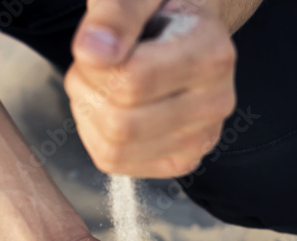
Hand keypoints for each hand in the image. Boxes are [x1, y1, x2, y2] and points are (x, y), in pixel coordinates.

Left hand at [64, 0, 235, 177]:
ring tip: (102, 86)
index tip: (96, 45)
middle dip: (89, 93)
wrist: (188, 36)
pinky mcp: (180, 162)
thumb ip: (116, 13)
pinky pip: (115, 162)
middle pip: (121, 124)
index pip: (131, 82)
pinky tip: (109, 111)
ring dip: (89, 116)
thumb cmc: (161, 14)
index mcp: (212, 57)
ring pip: (114, 149)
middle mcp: (214, 105)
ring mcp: (199, 141)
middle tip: (94, 67)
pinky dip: (97, 137)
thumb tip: (92, 52)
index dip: (94, 65)